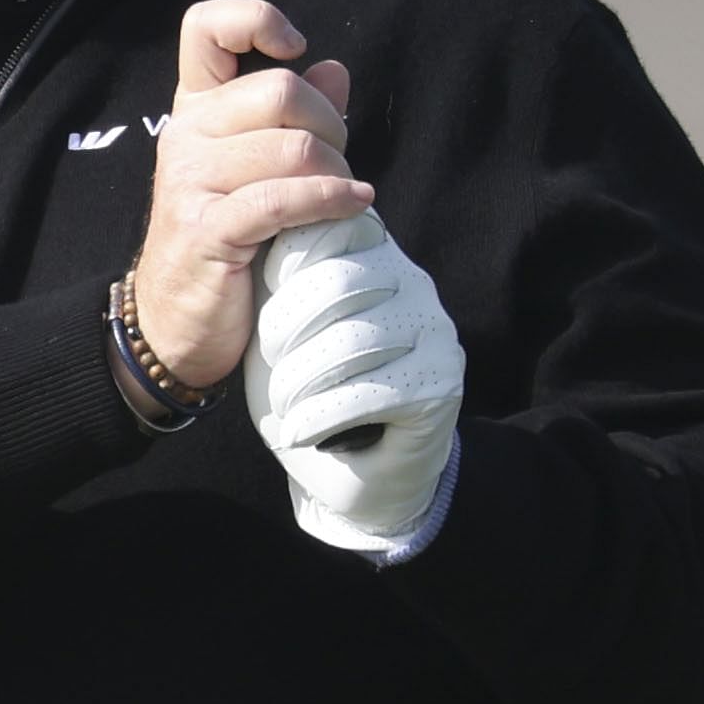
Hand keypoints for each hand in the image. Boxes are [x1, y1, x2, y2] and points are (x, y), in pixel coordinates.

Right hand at [130, 0, 374, 393]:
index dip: (256, 19)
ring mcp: (191, 181)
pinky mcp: (209, 229)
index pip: (206, 28)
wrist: (177, 324)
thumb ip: (294, 118)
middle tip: (339, 159)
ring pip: (293, 147)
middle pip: (279, 90)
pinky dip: (332, 198)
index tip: (293, 48)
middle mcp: (186, 133)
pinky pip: (284, 198)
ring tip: (344, 193)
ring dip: (337, 170)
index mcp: (195, 108)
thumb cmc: (225, 242)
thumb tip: (335, 70)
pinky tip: (354, 205)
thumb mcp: (256, 169)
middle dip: (331, 124)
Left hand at [246, 210, 463, 550]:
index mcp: (377, 256)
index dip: (287, 264)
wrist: (353, 475)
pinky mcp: (441, 384)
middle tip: (266, 365)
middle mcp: (415, 284)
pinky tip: (298, 433)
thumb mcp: (281, 330)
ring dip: (299, 379)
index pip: (334, 228)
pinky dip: (319, 416)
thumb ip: (276, 282)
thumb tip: (262, 231)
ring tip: (282, 406)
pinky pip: (370, 391)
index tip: (262, 308)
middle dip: (284, 327)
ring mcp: (435, 332)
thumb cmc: (308, 392)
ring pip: (351, 341)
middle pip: (338, 283)